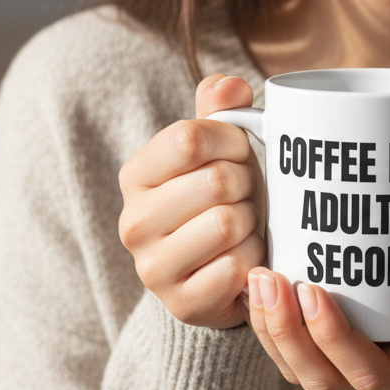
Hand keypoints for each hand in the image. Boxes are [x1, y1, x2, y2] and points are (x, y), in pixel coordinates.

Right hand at [118, 74, 265, 328]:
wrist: (221, 274)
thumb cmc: (222, 199)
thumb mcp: (218, 150)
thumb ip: (220, 110)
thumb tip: (230, 86)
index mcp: (137, 175)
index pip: (189, 138)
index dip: (231, 140)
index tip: (240, 151)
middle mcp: (134, 222)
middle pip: (217, 181)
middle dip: (248, 184)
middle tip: (246, 195)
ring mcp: (153, 268)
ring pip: (229, 223)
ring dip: (252, 223)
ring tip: (245, 226)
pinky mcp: (182, 303)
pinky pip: (238, 267)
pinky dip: (254, 261)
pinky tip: (246, 260)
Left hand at [241, 242, 389, 389]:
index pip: (369, 374)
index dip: (333, 338)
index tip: (312, 288)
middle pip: (324, 380)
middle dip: (286, 333)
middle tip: (267, 278)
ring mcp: (368, 363)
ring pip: (304, 370)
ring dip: (272, 329)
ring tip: (257, 277)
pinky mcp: (353, 342)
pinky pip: (302, 349)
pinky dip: (275, 322)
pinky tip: (261, 282)